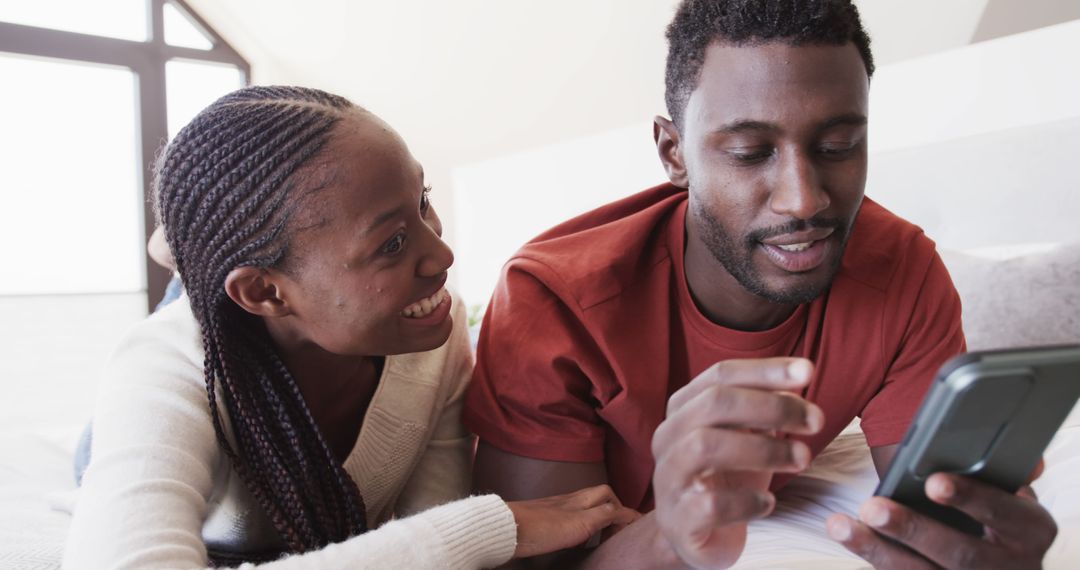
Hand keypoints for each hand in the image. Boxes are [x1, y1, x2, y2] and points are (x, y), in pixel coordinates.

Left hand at [507, 484, 640, 557]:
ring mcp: (558, 507)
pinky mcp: (546, 516)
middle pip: (601, 496)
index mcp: (583, 501)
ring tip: (603, 534)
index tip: (639, 525)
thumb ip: (604, 516)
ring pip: (587, 505)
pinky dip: (584, 522)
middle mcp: (573, 500)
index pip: (613, 502)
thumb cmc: (543, 528)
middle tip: (620, 529)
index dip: (628, 513)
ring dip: (599, 515)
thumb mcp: (581, 523)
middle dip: (615, 508)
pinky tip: (578, 536)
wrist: (507, 528)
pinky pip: (573, 514)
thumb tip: (625, 512)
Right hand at [651, 358, 823, 568]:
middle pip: (713, 404)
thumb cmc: (730, 478)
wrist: (700, 536)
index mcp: (683, 409)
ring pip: (705, 446)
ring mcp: (668, 478)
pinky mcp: (678, 519)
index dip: (764, 371)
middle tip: (816, 421)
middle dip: (771, 406)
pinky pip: (710, 504)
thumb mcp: (750, 438)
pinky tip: (769, 503)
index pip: (720, 376)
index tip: (808, 372)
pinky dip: (746, 501)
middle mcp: (668, 437)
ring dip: (763, 449)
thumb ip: (768, 408)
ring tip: (803, 458)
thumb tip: (799, 379)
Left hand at [827, 471, 1057, 568]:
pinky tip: (851, 542)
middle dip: (912, 529)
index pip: (1002, 512)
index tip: (933, 482)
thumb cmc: (1001, 516)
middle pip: (959, 553)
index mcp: (1030, 530)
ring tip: (840, 525)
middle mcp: (1010, 565)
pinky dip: (877, 562)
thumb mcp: (1013, 495)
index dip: (969, 497)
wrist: (1008, 568)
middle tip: (872, 508)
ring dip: (878, 550)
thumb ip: (1003, 472)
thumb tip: (1012, 454)